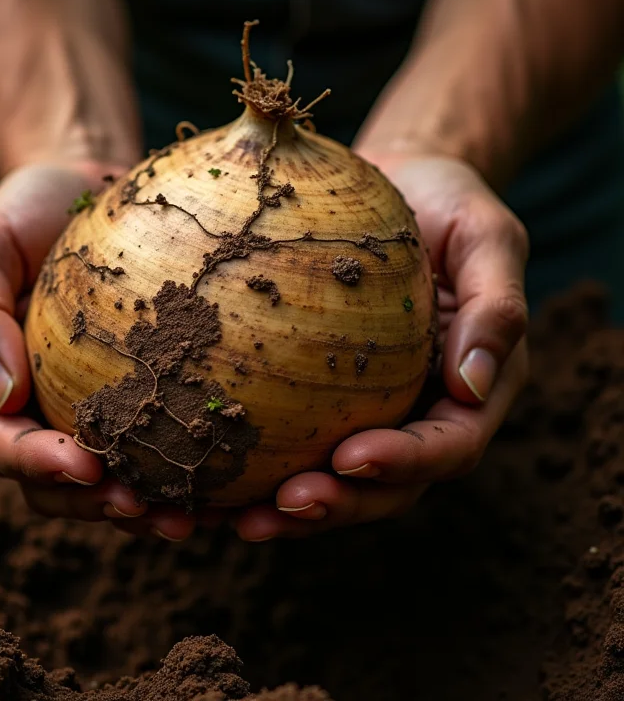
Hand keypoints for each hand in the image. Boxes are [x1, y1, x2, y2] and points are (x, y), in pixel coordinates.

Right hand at [0, 162, 196, 540]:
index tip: (83, 465)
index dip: (37, 467)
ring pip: (116, 478)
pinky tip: (228, 477)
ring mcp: (97, 405)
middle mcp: (47, 408)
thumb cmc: (26, 213)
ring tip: (192, 514)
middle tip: (148, 510)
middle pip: (62, 484)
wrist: (86, 190)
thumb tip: (5, 397)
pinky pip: (164, 440)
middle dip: (99, 505)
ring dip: (149, 506)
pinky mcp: (147, 390)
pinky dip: (189, 469)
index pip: (3, 446)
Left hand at [233, 149, 529, 540]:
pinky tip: (209, 479)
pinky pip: (294, 437)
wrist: (401, 187)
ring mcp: (372, 408)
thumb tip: (475, 386)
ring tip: (238, 518)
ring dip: (292, 507)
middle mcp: (421, 411)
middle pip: (388, 482)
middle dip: (340, 502)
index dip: (405, 462)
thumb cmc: (449, 203)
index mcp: (470, 388)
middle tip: (285, 505)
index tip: (351, 457)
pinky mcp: (324, 394)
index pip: (448, 444)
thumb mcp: (486, 237)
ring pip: (337, 477)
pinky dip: (257, 468)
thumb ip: (496, 307)